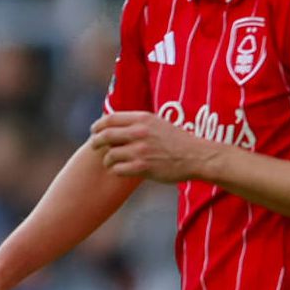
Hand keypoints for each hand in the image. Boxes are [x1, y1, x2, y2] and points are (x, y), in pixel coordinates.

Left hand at [87, 110, 218, 183]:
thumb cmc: (178, 141)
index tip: (94, 131)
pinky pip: (118, 169)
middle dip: (96, 142)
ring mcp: (140, 150)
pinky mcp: (143, 167)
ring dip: (107, 160)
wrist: (195, 156)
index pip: (110, 119)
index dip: (98, 125)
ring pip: (110, 155)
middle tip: (94, 146)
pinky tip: (120, 170)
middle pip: (106, 136)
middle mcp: (139, 133)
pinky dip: (116, 170)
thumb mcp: (158, 123)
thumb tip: (116, 125)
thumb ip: (138, 123)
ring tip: (110, 162)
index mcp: (142, 119)